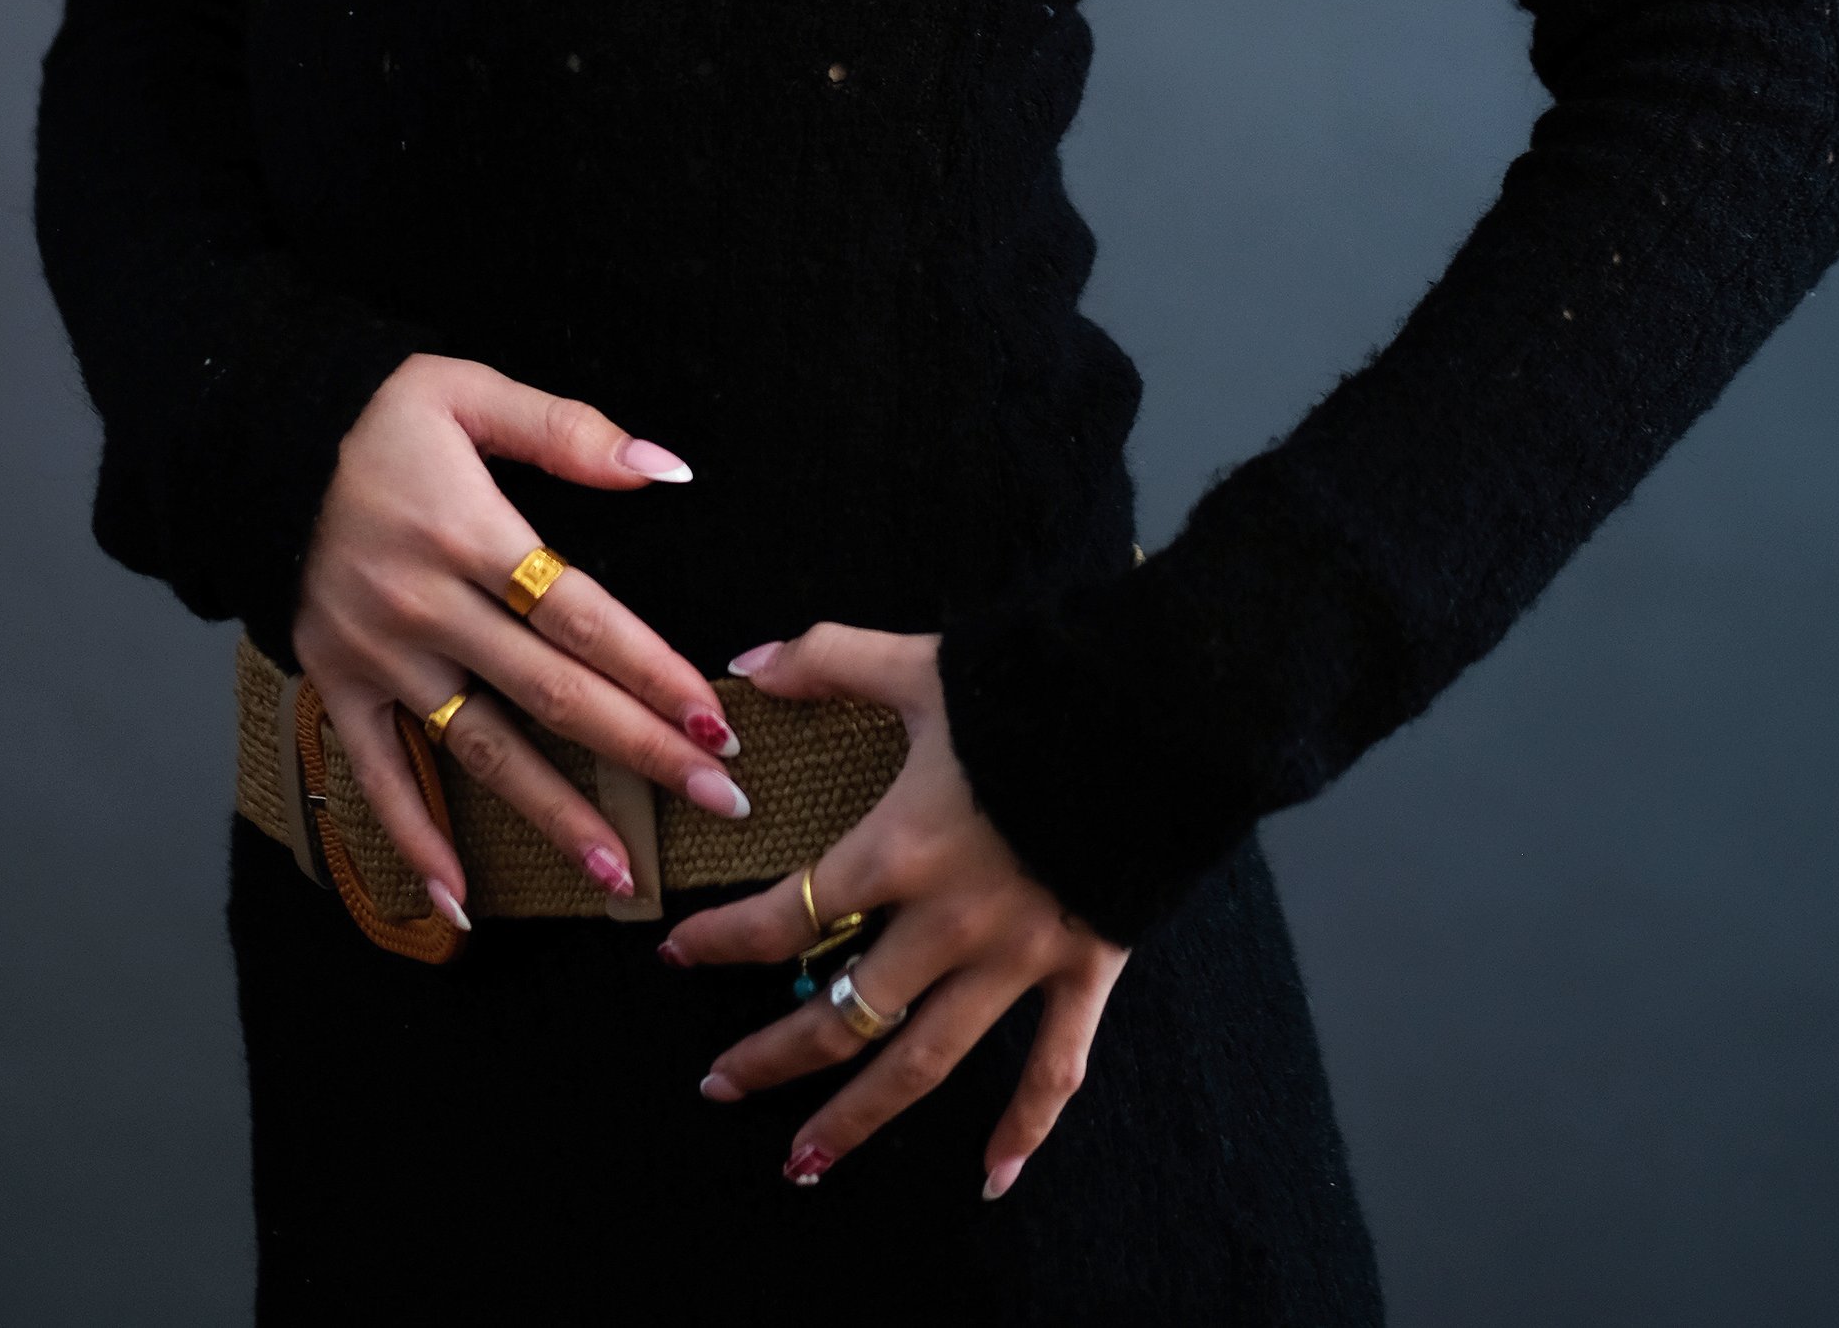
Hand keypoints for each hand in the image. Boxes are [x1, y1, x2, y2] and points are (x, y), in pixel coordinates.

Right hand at [289, 353, 752, 927]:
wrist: (250, 440)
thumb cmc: (373, 414)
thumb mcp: (467, 392)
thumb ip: (568, 431)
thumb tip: (665, 467)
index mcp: (469, 532)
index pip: (582, 616)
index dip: (651, 671)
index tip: (712, 721)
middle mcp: (426, 606)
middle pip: (550, 693)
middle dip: (638, 751)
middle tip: (715, 800)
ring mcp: (379, 656)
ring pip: (480, 750)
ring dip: (551, 815)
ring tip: (619, 871)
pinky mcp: (335, 684)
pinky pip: (377, 776)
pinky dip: (414, 840)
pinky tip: (459, 901)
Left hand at [659, 624, 1127, 1196]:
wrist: (1159, 708)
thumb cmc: (1035, 684)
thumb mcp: (921, 663)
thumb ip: (828, 659)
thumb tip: (746, 663)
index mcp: (900, 848)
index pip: (787, 916)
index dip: (723, 943)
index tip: (678, 957)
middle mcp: (949, 921)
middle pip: (842, 1014)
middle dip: (772, 1058)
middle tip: (720, 1086)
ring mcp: (1018, 957)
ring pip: (923, 1064)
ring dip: (857, 1118)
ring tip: (801, 1163)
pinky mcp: (1084, 969)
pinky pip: (1053, 1069)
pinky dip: (1024, 1128)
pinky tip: (990, 1178)